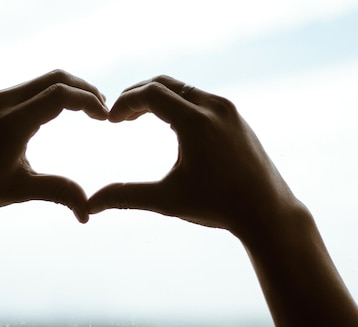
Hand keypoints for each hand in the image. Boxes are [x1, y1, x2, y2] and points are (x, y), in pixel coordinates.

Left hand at [0, 70, 108, 222]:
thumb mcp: (17, 190)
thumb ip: (57, 192)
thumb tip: (87, 211)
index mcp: (12, 122)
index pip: (60, 95)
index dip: (89, 101)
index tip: (105, 118)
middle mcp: (2, 101)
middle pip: (54, 78)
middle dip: (83, 89)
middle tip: (101, 109)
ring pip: (38, 81)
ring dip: (65, 90)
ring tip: (82, 111)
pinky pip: (23, 88)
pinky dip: (46, 94)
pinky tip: (51, 115)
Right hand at [88, 75, 297, 239]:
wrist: (267, 211)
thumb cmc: (218, 206)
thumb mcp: (167, 200)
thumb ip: (126, 196)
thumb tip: (89, 205)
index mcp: (196, 122)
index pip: (151, 93)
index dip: (125, 103)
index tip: (109, 120)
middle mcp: (214, 107)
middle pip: (165, 84)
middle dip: (137, 95)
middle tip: (118, 115)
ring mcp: (228, 109)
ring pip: (184, 89)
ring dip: (157, 97)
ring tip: (137, 117)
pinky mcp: (236, 117)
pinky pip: (200, 98)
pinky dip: (178, 103)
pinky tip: (168, 124)